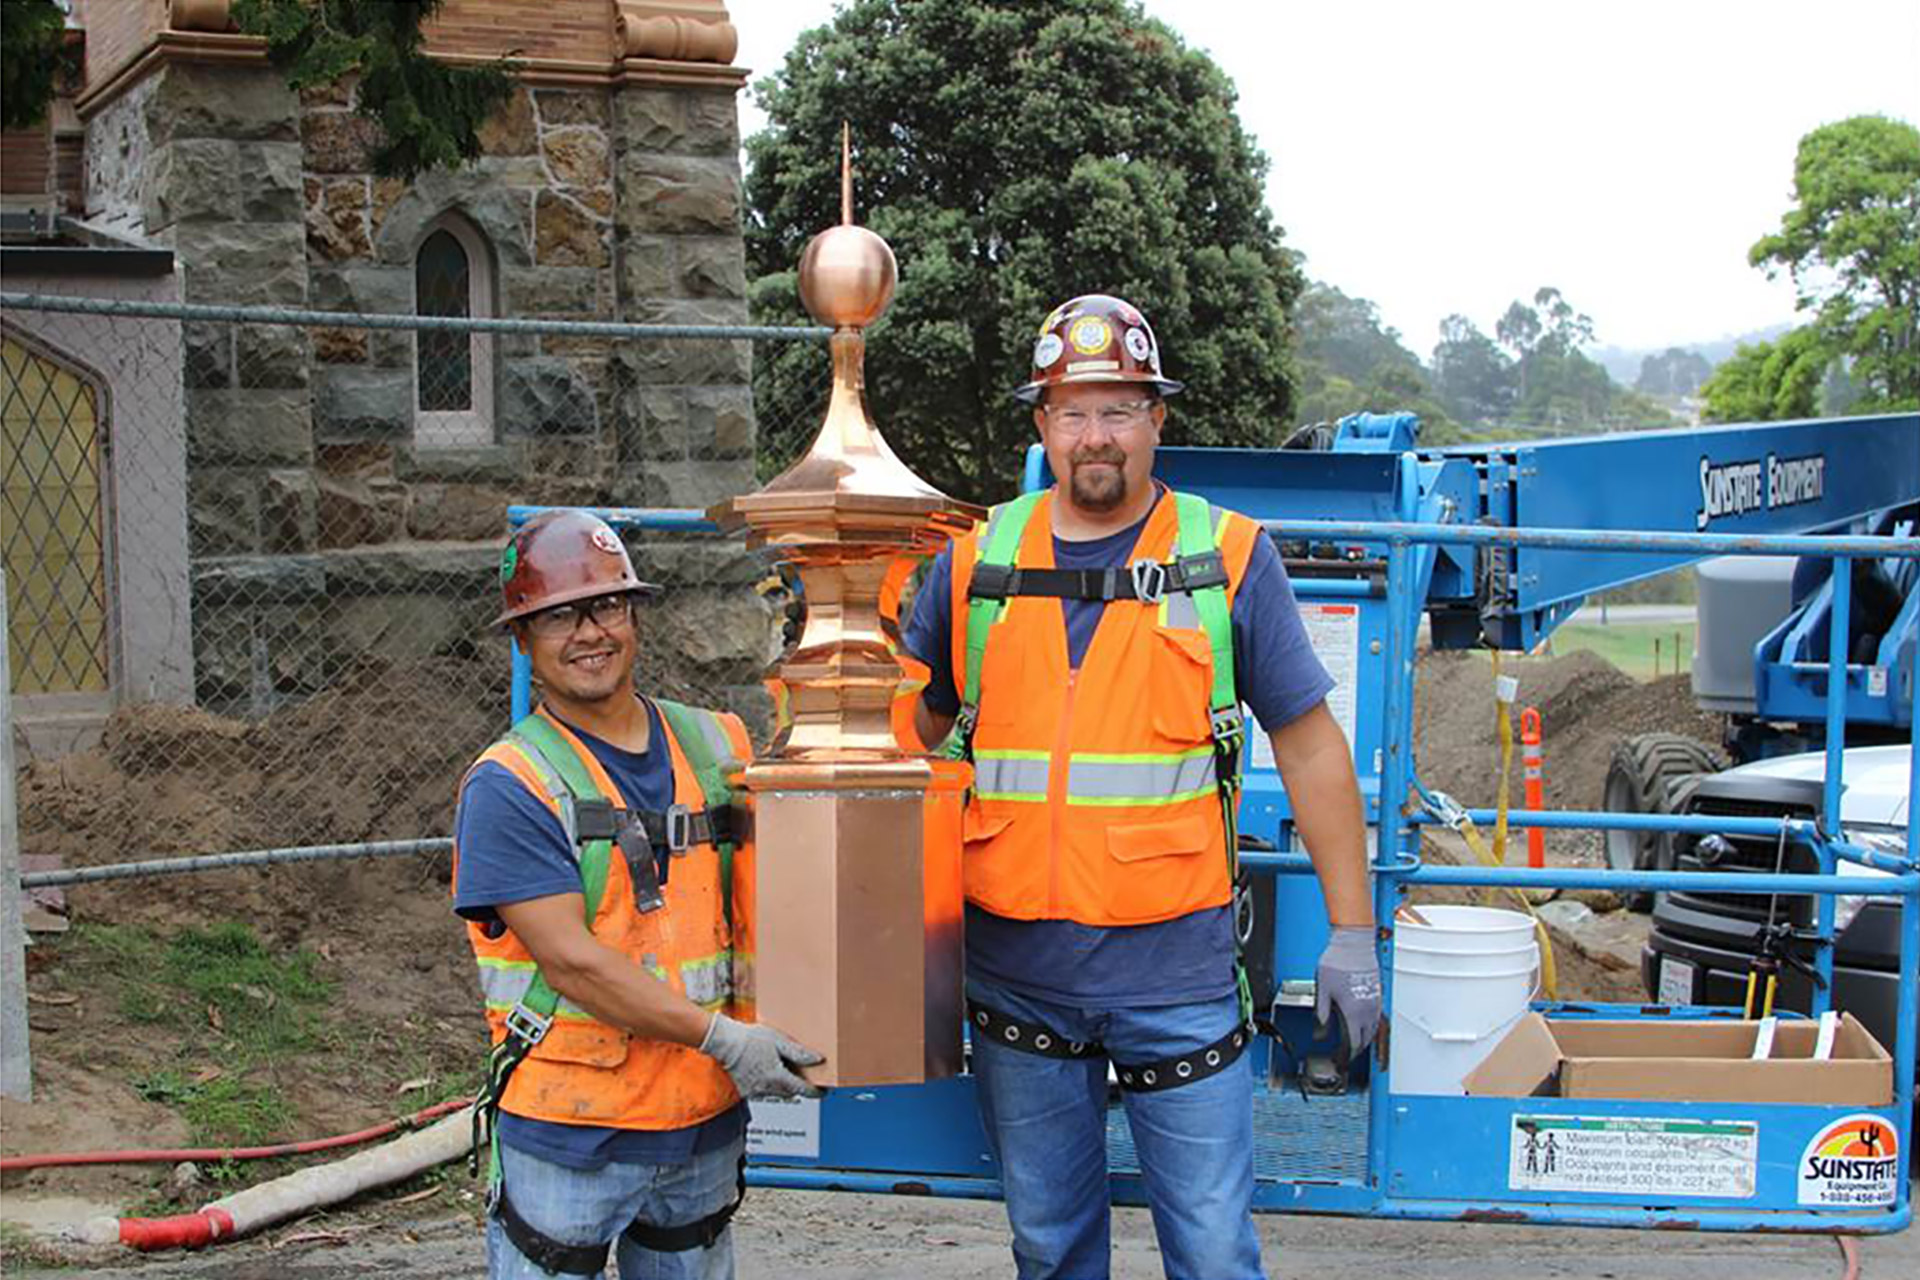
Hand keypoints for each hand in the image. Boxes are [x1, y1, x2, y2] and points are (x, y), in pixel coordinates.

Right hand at [699, 1013, 824, 1099]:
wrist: (723, 1042)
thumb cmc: (749, 1039)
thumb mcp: (778, 1041)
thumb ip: (798, 1053)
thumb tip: (817, 1060)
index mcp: (777, 1078)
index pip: (803, 1090)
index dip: (816, 1092)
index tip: (823, 1092)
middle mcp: (767, 1088)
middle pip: (791, 1093)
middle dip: (800, 1089)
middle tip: (809, 1080)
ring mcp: (755, 1091)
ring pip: (777, 1094)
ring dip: (785, 1087)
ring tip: (788, 1074)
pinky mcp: (745, 1090)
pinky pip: (763, 1092)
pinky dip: (770, 1086)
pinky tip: (768, 1074)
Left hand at [1315, 926, 1380, 1059]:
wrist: (1354, 943)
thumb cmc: (1337, 962)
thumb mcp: (1322, 989)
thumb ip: (1322, 1013)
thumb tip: (1320, 1032)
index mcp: (1353, 1011)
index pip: (1353, 1043)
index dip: (1346, 1055)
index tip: (1340, 1061)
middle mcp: (1368, 1010)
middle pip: (1365, 1039)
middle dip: (1356, 1049)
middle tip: (1345, 1054)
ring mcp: (1375, 1002)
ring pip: (1374, 1029)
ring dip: (1365, 1039)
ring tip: (1354, 1043)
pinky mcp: (1378, 994)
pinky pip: (1378, 1018)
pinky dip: (1371, 1026)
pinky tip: (1364, 1024)